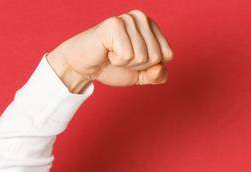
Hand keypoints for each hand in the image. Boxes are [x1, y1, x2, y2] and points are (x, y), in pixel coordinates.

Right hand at [46, 10, 173, 92]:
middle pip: (156, 57)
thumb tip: (160, 68)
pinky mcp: (114, 25)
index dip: (150, 66)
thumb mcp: (140, 74)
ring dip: (125, 63)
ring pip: (142, 57)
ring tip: (112, 54)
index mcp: (151, 26)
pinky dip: (116, 60)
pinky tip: (107, 52)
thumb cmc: (110, 66)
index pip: (168, 55)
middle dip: (137, 66)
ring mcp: (128, 19)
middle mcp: (141, 18)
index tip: (132, 60)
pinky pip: (127, 55)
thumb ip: (157, 75)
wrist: (82, 67)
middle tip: (120, 58)